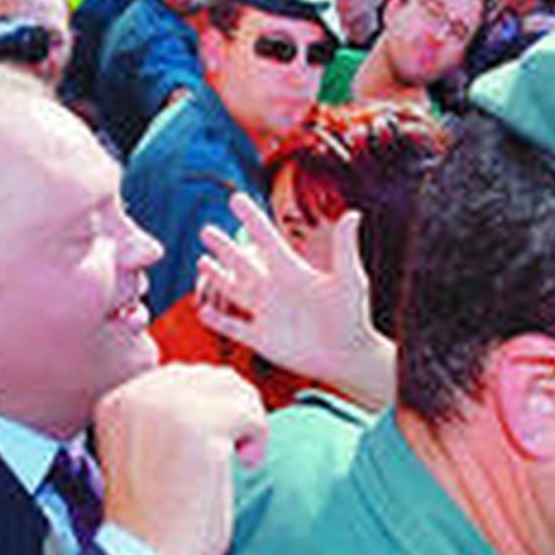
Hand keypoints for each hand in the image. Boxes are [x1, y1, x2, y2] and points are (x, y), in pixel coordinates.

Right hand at [95, 363, 266, 554]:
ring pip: (234, 388)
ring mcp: (167, 409)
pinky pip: (251, 412)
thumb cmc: (155, 519)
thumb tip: (221, 388)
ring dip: (248, 421)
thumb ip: (166, 414)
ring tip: (240, 455)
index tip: (214, 442)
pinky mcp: (198, 428)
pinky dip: (259, 438)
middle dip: (231, 409)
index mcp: (118, 401)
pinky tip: (247, 463)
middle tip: (233, 449)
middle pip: (210, 375)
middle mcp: (137, 396)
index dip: (210, 404)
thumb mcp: (144, 450)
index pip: (182, 374)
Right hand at [195, 192, 395, 409]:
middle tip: (206, 230)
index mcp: (292, 271)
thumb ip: (345, 249)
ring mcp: (265, 314)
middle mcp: (275, 289)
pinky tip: (201, 310)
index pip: (266, 239)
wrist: (348, 356)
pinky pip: (233, 327)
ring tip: (202, 262)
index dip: (252, 218)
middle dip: (224, 247)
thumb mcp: (349, 280)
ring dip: (217, 277)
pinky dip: (217, 319)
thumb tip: (353, 214)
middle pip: (242, 263)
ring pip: (234, 291)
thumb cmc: (352, 316)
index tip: (236, 198)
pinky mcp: (260, 338)